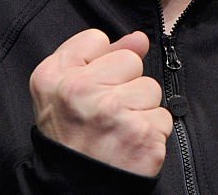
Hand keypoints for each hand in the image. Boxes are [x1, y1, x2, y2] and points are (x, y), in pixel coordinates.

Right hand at [30, 29, 172, 175]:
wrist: (75, 188)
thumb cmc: (69, 138)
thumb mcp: (60, 90)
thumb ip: (96, 55)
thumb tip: (140, 38)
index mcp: (54, 76)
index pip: (97, 38)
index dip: (99, 64)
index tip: (90, 88)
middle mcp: (81, 91)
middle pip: (130, 60)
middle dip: (124, 84)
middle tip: (105, 113)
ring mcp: (114, 113)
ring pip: (150, 88)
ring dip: (141, 109)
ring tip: (118, 129)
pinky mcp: (143, 136)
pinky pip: (163, 117)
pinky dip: (151, 132)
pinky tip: (131, 144)